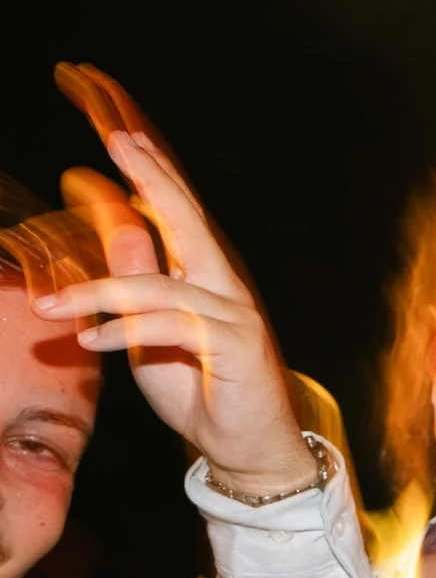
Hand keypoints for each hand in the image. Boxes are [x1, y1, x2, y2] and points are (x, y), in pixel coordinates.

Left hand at [31, 123, 311, 498]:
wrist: (247, 447)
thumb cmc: (199, 387)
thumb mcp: (151, 329)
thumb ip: (135, 278)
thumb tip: (115, 223)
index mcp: (203, 274)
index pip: (176, 212)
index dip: (150, 170)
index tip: (119, 129)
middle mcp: (223, 283)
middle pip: (187, 219)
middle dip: (152, 176)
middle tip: (117, 137)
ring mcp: (234, 312)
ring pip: (156, 285)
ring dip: (95, 294)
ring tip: (47, 309)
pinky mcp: (235, 345)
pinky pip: (171, 325)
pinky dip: (124, 330)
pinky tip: (90, 341)